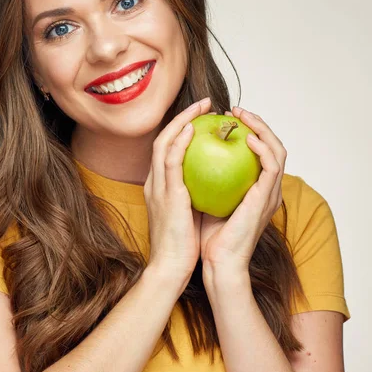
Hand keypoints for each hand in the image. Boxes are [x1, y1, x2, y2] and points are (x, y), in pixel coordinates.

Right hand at [144, 97, 210, 281]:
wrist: (171, 268)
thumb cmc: (184, 246)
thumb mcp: (189, 214)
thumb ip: (196, 195)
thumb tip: (217, 183)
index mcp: (160, 186)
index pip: (168, 149)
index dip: (183, 130)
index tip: (203, 119)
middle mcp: (155, 182)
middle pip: (163, 138)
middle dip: (183, 117)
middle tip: (204, 104)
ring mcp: (157, 186)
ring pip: (164, 142)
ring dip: (182, 120)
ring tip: (202, 107)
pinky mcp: (166, 194)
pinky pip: (171, 160)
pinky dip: (180, 141)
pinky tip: (194, 128)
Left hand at [200, 106, 287, 274]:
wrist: (216, 263)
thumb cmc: (206, 237)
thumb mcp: (203, 199)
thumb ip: (202, 179)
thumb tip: (186, 155)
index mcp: (254, 189)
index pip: (257, 152)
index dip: (246, 130)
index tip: (223, 118)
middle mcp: (266, 189)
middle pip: (271, 145)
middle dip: (256, 122)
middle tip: (234, 109)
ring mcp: (269, 193)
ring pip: (278, 149)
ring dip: (262, 127)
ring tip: (242, 115)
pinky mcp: (267, 198)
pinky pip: (272, 165)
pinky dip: (263, 147)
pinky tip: (247, 138)